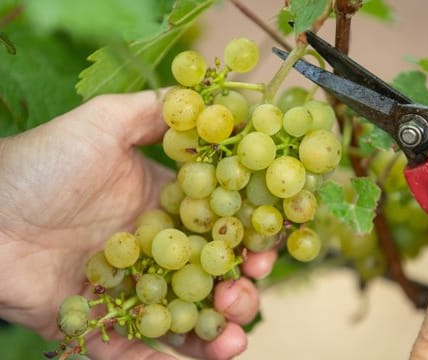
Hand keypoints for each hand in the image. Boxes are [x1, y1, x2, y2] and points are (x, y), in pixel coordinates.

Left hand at [0, 91, 273, 359]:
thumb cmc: (42, 163)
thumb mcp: (103, 123)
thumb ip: (157, 111)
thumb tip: (214, 101)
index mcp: (163, 207)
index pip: (218, 228)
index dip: (247, 240)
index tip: (264, 250)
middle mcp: (153, 250)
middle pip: (210, 278)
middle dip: (238, 291)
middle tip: (245, 294)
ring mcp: (129, 291)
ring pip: (184, 318)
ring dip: (216, 333)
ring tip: (233, 339)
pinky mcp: (98, 326)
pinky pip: (137, 350)